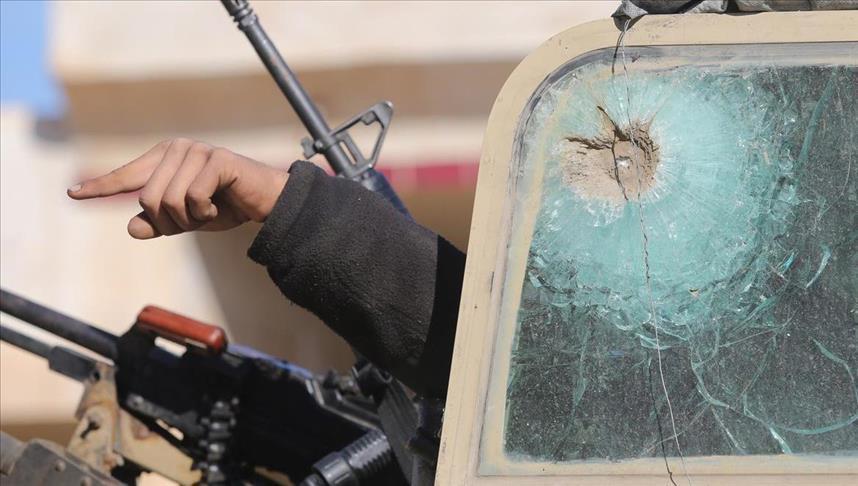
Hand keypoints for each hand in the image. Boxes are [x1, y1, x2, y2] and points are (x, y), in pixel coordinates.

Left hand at [68, 138, 288, 238]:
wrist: (266, 203)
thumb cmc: (226, 207)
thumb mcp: (186, 221)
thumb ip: (158, 223)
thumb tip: (132, 227)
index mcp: (165, 158)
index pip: (127, 176)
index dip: (101, 187)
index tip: (74, 193)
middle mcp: (177, 149)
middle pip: (148, 199)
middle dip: (170, 222)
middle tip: (195, 222)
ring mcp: (197, 151)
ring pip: (168, 200)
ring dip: (189, 220)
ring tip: (209, 214)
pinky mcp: (216, 160)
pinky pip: (193, 198)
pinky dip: (205, 213)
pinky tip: (220, 208)